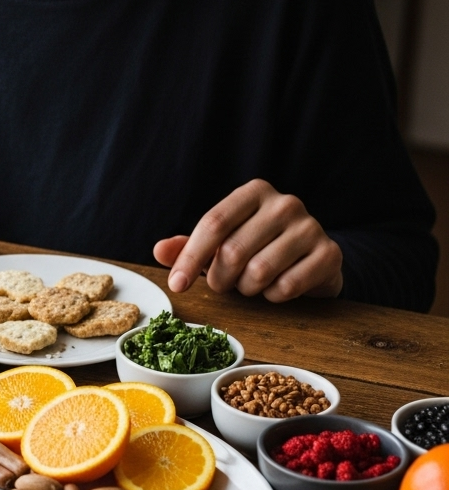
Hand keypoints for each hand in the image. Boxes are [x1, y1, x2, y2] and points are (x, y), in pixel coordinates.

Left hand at [153, 179, 342, 301]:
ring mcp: (311, 227)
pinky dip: (273, 296)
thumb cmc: (258, 248)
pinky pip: (286, 287)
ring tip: (251, 283)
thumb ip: (189, 246)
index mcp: (253, 192)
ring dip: (247, 289)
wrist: (312, 259)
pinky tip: (276, 287)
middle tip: (223, 284)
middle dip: (220, 279)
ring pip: (259, 272)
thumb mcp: (220, 243)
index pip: (213, 223)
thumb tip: (159, 250)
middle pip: (233, 251)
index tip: (176, 286)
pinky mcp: (329, 254)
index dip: (190, 258)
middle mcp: (284, 203)